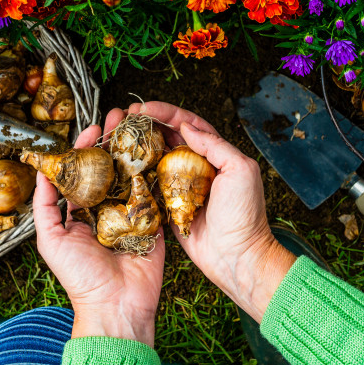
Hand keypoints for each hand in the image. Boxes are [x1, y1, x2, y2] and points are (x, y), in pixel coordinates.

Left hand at [32, 109, 164, 346]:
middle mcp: (106, 208)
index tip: (92, 127)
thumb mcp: (50, 239)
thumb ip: (44, 205)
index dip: (86, 147)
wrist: (116, 305)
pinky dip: (156, 171)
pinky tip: (158, 148)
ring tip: (140, 124)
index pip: (83, 171)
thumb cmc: (79, 277)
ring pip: (133, 174)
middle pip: (110, 166)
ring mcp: (131, 213)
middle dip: (114, 140)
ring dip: (136, 148)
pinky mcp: (153, 220)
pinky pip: (155, 192)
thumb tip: (42, 171)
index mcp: (81, 212)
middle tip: (121, 115)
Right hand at [127, 102, 295, 322]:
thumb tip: (187, 127)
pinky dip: (137, 173)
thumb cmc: (244, 214)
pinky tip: (122, 165)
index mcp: (216, 154)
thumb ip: (215, 145)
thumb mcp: (240, 170)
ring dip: (139, 146)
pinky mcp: (169, 205)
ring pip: (157, 158)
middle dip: (148, 125)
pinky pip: (150, 185)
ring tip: (120, 136)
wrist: (237, 257)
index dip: (167, 112)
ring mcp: (181, 186)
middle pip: (169, 137)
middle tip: (126, 117)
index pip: (189, 124)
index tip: (145, 108)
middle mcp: (197, 167)